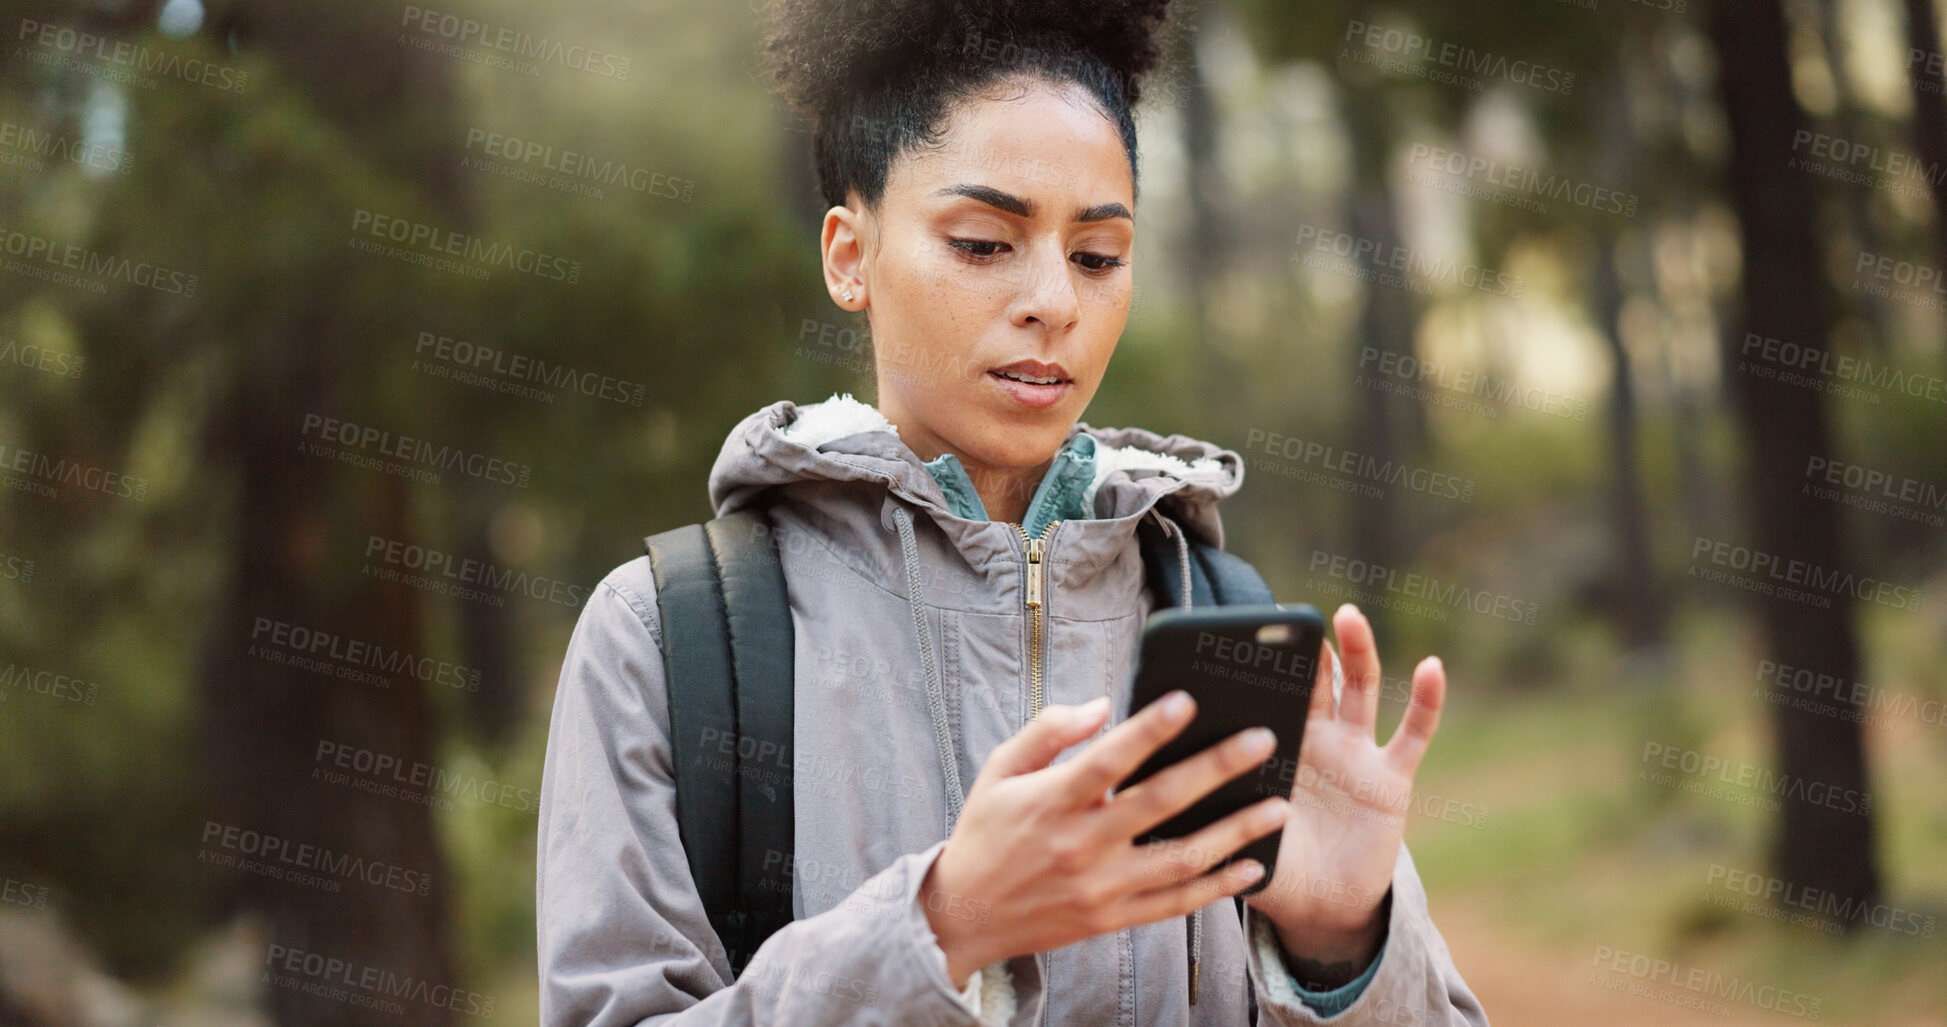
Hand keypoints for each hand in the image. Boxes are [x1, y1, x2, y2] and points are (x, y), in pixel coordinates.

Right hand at [919, 690, 1291, 988]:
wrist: (964, 915)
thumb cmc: (987, 832)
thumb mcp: (1000, 770)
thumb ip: (1049, 732)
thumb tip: (1103, 707)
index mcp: (1052, 801)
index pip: (1109, 759)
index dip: (1149, 729)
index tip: (1187, 701)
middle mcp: (1080, 845)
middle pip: (1161, 802)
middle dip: (1217, 769)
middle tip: (1262, 741)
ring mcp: (1101, 886)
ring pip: (1182, 858)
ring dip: (1236, 831)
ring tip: (1278, 805)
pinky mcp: (1113, 918)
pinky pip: (1176, 903)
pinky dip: (1218, 887)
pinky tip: (1253, 865)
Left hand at [1243, 603, 1446, 977]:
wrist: (1321, 907)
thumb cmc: (1270, 866)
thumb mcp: (1237, 836)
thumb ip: (1214, 812)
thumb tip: (1167, 791)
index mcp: (1274, 747)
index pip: (1264, 695)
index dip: (1254, 666)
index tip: (1236, 631)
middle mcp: (1316, 740)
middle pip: (1311, 680)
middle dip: (1302, 646)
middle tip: (1288, 612)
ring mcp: (1356, 753)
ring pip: (1359, 690)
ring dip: (1357, 651)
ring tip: (1348, 615)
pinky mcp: (1392, 777)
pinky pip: (1413, 733)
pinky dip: (1426, 700)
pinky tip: (1432, 666)